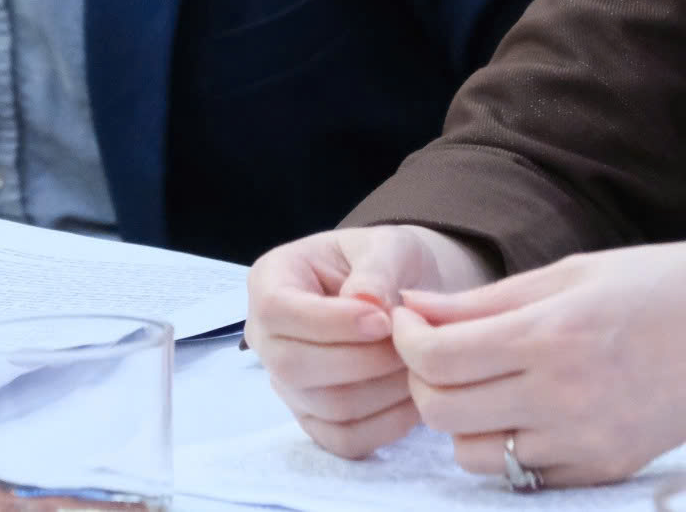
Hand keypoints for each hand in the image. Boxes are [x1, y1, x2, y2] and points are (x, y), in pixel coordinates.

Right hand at [246, 225, 494, 458]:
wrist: (406, 297)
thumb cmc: (387, 262)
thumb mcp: (388, 245)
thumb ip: (376, 268)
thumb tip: (366, 302)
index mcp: (270, 282)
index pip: (277, 311)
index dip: (330, 321)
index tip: (384, 319)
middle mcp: (267, 339)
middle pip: (294, 367)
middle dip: (363, 359)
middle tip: (410, 343)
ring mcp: (288, 386)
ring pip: (326, 407)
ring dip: (383, 389)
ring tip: (418, 363)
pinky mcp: (317, 420)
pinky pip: (345, 440)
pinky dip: (387, 423)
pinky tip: (414, 394)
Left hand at [391, 241, 685, 487]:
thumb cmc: (663, 285)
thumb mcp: (573, 272)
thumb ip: (487, 300)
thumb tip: (415, 310)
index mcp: (552, 336)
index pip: (438, 358)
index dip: (407, 339)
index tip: (412, 322)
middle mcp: (563, 398)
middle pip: (442, 410)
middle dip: (425, 378)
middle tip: (443, 350)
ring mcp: (584, 443)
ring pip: (472, 453)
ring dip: (463, 419)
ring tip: (490, 383)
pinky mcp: (602, 471)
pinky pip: (523, 474)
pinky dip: (510, 444)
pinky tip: (532, 407)